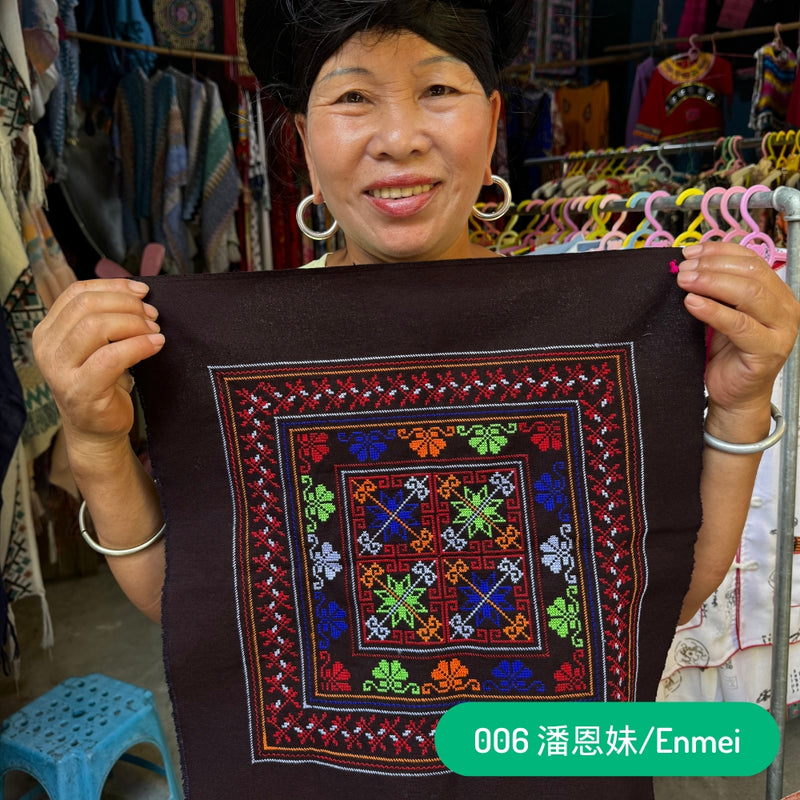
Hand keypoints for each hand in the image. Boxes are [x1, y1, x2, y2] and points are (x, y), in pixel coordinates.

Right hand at [32, 278, 165, 449]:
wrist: (96, 429)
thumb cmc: (103, 383)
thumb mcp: (98, 346)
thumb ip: (106, 318)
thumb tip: (138, 293)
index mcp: (49, 331)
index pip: (77, 293)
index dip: (113, 287)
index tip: (142, 291)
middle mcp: (47, 348)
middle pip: (87, 306)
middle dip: (127, 305)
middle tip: (152, 316)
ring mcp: (59, 370)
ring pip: (96, 327)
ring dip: (133, 324)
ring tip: (154, 331)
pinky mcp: (80, 390)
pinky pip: (111, 357)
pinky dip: (139, 346)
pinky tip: (155, 345)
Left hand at [676, 242, 799, 424]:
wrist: (734, 395)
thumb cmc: (727, 354)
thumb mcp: (722, 314)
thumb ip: (717, 290)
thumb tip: (689, 263)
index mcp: (776, 293)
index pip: (752, 260)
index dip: (719, 252)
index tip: (690, 252)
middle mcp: (785, 308)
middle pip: (751, 273)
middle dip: (712, 267)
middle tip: (683, 270)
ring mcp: (780, 330)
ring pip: (748, 294)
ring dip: (711, 283)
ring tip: (684, 282)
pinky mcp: (767, 351)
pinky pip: (739, 325)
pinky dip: (713, 310)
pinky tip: (692, 303)